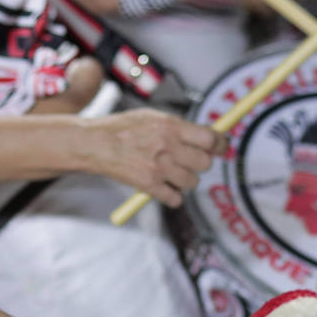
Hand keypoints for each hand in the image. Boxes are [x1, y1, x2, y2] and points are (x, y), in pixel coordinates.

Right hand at [88, 108, 225, 206]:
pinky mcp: (148, 186)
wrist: (95, 144)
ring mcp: (158, 168)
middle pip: (205, 163)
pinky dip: (173, 196)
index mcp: (171, 126)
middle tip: (189, 160)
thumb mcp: (153, 117)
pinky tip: (164, 187)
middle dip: (200, 163)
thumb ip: (180, 127)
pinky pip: (176, 199)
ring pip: (192, 182)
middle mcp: (167, 146)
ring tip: (171, 172)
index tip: (221, 147)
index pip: (210, 139)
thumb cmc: (125, 129)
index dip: (220, 144)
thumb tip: (210, 138)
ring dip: (186, 180)